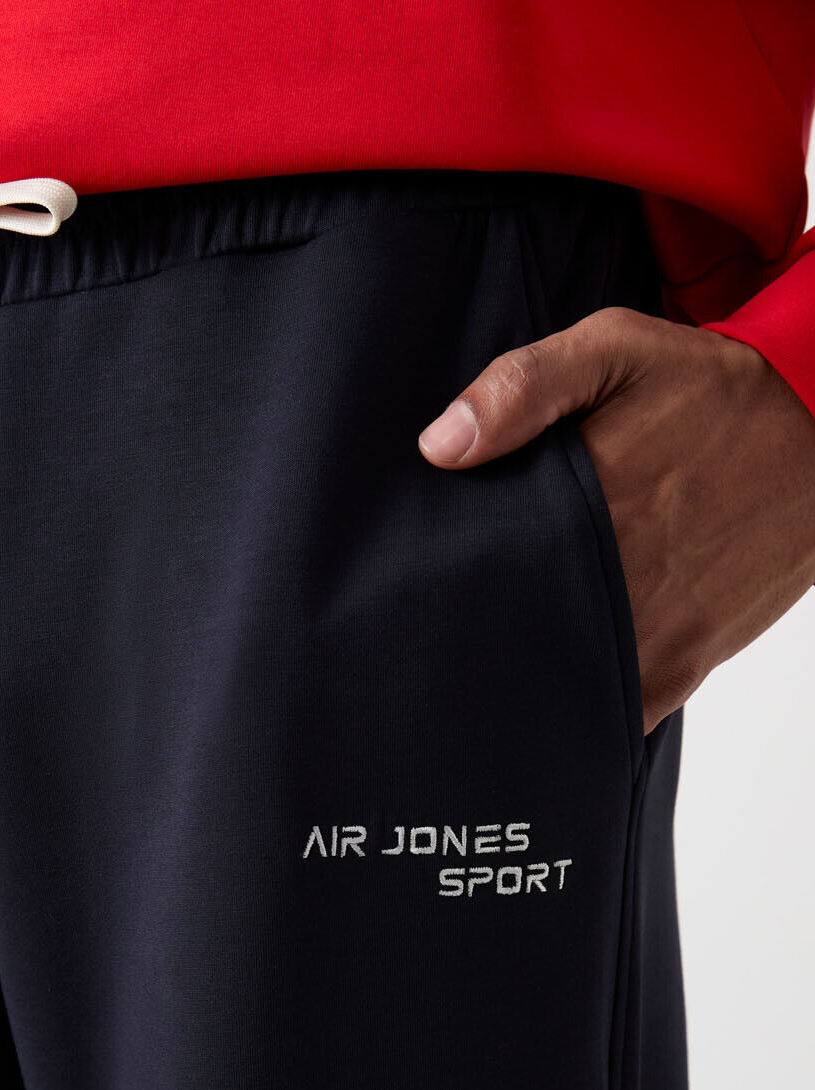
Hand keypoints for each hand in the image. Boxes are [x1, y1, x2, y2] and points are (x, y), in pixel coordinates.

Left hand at [417, 307, 814, 735]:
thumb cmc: (713, 389)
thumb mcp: (618, 350)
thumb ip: (524, 386)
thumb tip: (438, 446)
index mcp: (586, 504)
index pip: (479, 569)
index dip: (435, 584)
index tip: (405, 586)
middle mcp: (616, 581)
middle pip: (508, 635)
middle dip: (467, 638)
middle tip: (429, 634)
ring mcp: (652, 634)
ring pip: (554, 682)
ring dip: (516, 678)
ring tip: (477, 664)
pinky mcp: (680, 665)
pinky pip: (608, 710)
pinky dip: (571, 708)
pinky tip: (539, 692)